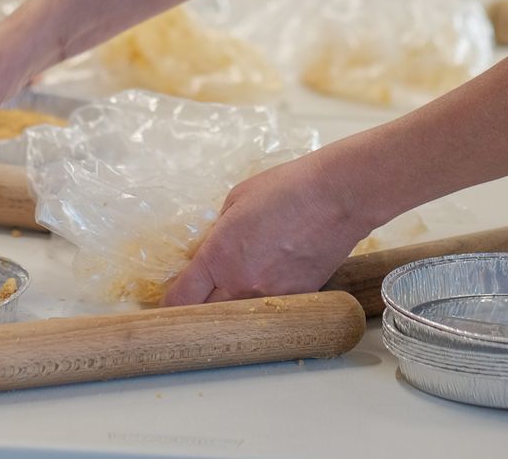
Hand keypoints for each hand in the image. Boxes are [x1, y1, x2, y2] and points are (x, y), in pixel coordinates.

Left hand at [162, 151, 373, 305]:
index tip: (170, 303)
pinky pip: (273, 310)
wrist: (337, 196)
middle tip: (200, 300)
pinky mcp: (300, 299)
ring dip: (233, 310)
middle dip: (199, 312)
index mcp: (218, 256)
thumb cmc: (286, 188)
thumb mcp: (236, 200)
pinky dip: (266, 303)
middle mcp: (241, 284)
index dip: (170, 305)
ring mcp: (272, 296)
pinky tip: (271, 283)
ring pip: (240, 319)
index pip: (181, 299)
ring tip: (238, 291)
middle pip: (206, 318)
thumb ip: (218, 231)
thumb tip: (214, 248)